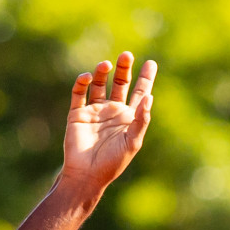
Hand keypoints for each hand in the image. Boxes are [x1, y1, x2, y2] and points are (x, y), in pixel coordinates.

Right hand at [58, 51, 155, 196]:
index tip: (151, 63)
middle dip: (123, 68)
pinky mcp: (77, 114)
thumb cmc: (113, 162)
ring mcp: (95, 111)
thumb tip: (149, 97)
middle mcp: (112, 111)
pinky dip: (82, 83)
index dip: (145, 78)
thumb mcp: (132, 142)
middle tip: (127, 55)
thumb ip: (141, 120)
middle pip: (120, 83)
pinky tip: (87, 77)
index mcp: (128, 118)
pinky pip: (79, 93)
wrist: (87, 174)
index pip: (139, 93)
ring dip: (102, 72)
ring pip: (99, 84)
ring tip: (106, 64)